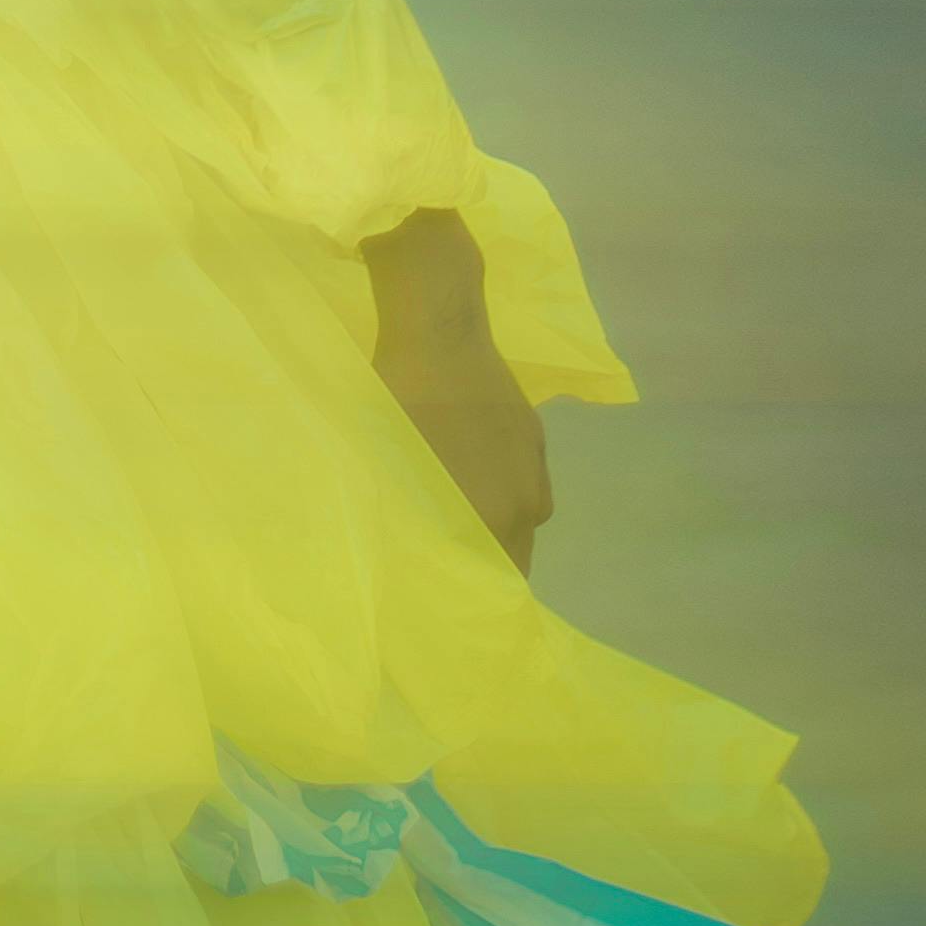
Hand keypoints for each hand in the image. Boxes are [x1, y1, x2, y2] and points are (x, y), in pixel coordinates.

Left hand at [365, 208, 553, 562]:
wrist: (439, 325)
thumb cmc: (401, 399)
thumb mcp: (391, 467)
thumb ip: (412, 522)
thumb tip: (411, 559)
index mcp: (492, 516)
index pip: (500, 581)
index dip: (478, 593)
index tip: (453, 600)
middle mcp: (525, 500)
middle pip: (515, 556)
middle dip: (488, 566)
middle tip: (450, 569)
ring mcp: (534, 465)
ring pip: (523, 519)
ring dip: (498, 527)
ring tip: (459, 522)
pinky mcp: (534, 434)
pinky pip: (526, 483)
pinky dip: (504, 490)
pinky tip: (472, 474)